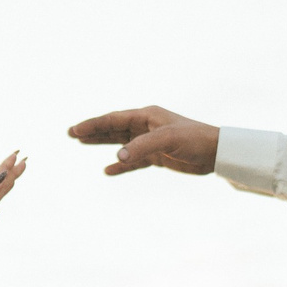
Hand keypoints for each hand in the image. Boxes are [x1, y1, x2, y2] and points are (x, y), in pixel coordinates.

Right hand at [69, 106, 220, 176]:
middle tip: (71, 134)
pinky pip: (133, 161)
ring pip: (120, 143)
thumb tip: (117, 157)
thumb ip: (140, 148)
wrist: (216, 153)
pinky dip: (121, 165)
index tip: (75, 131)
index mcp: (146, 116)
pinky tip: (108, 170)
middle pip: (113, 128)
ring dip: (102, 144)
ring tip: (82, 144)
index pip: (113, 120)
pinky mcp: (157, 156)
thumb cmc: (194, 139)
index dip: (93, 125)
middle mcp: (146, 126)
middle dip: (92, 131)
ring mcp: (150, 142)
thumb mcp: (167, 140)